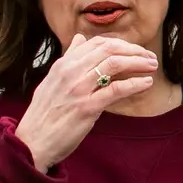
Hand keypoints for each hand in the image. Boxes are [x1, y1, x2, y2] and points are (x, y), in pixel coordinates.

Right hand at [16, 35, 157, 171]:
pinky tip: (146, 83)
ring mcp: (78, 89)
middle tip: (149, 57)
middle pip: (109, 49)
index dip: (120, 44)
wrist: (31, 143)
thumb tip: (79, 39)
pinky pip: (116, 90)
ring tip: (152, 66)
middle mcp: (70, 73)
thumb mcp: (51, 81)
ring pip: (114, 64)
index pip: (97, 43)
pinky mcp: (87, 108)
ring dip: (138, 63)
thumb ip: (68, 60)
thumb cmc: (42, 115)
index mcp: (62, 65)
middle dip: (134, 50)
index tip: (133, 50)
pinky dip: (135, 84)